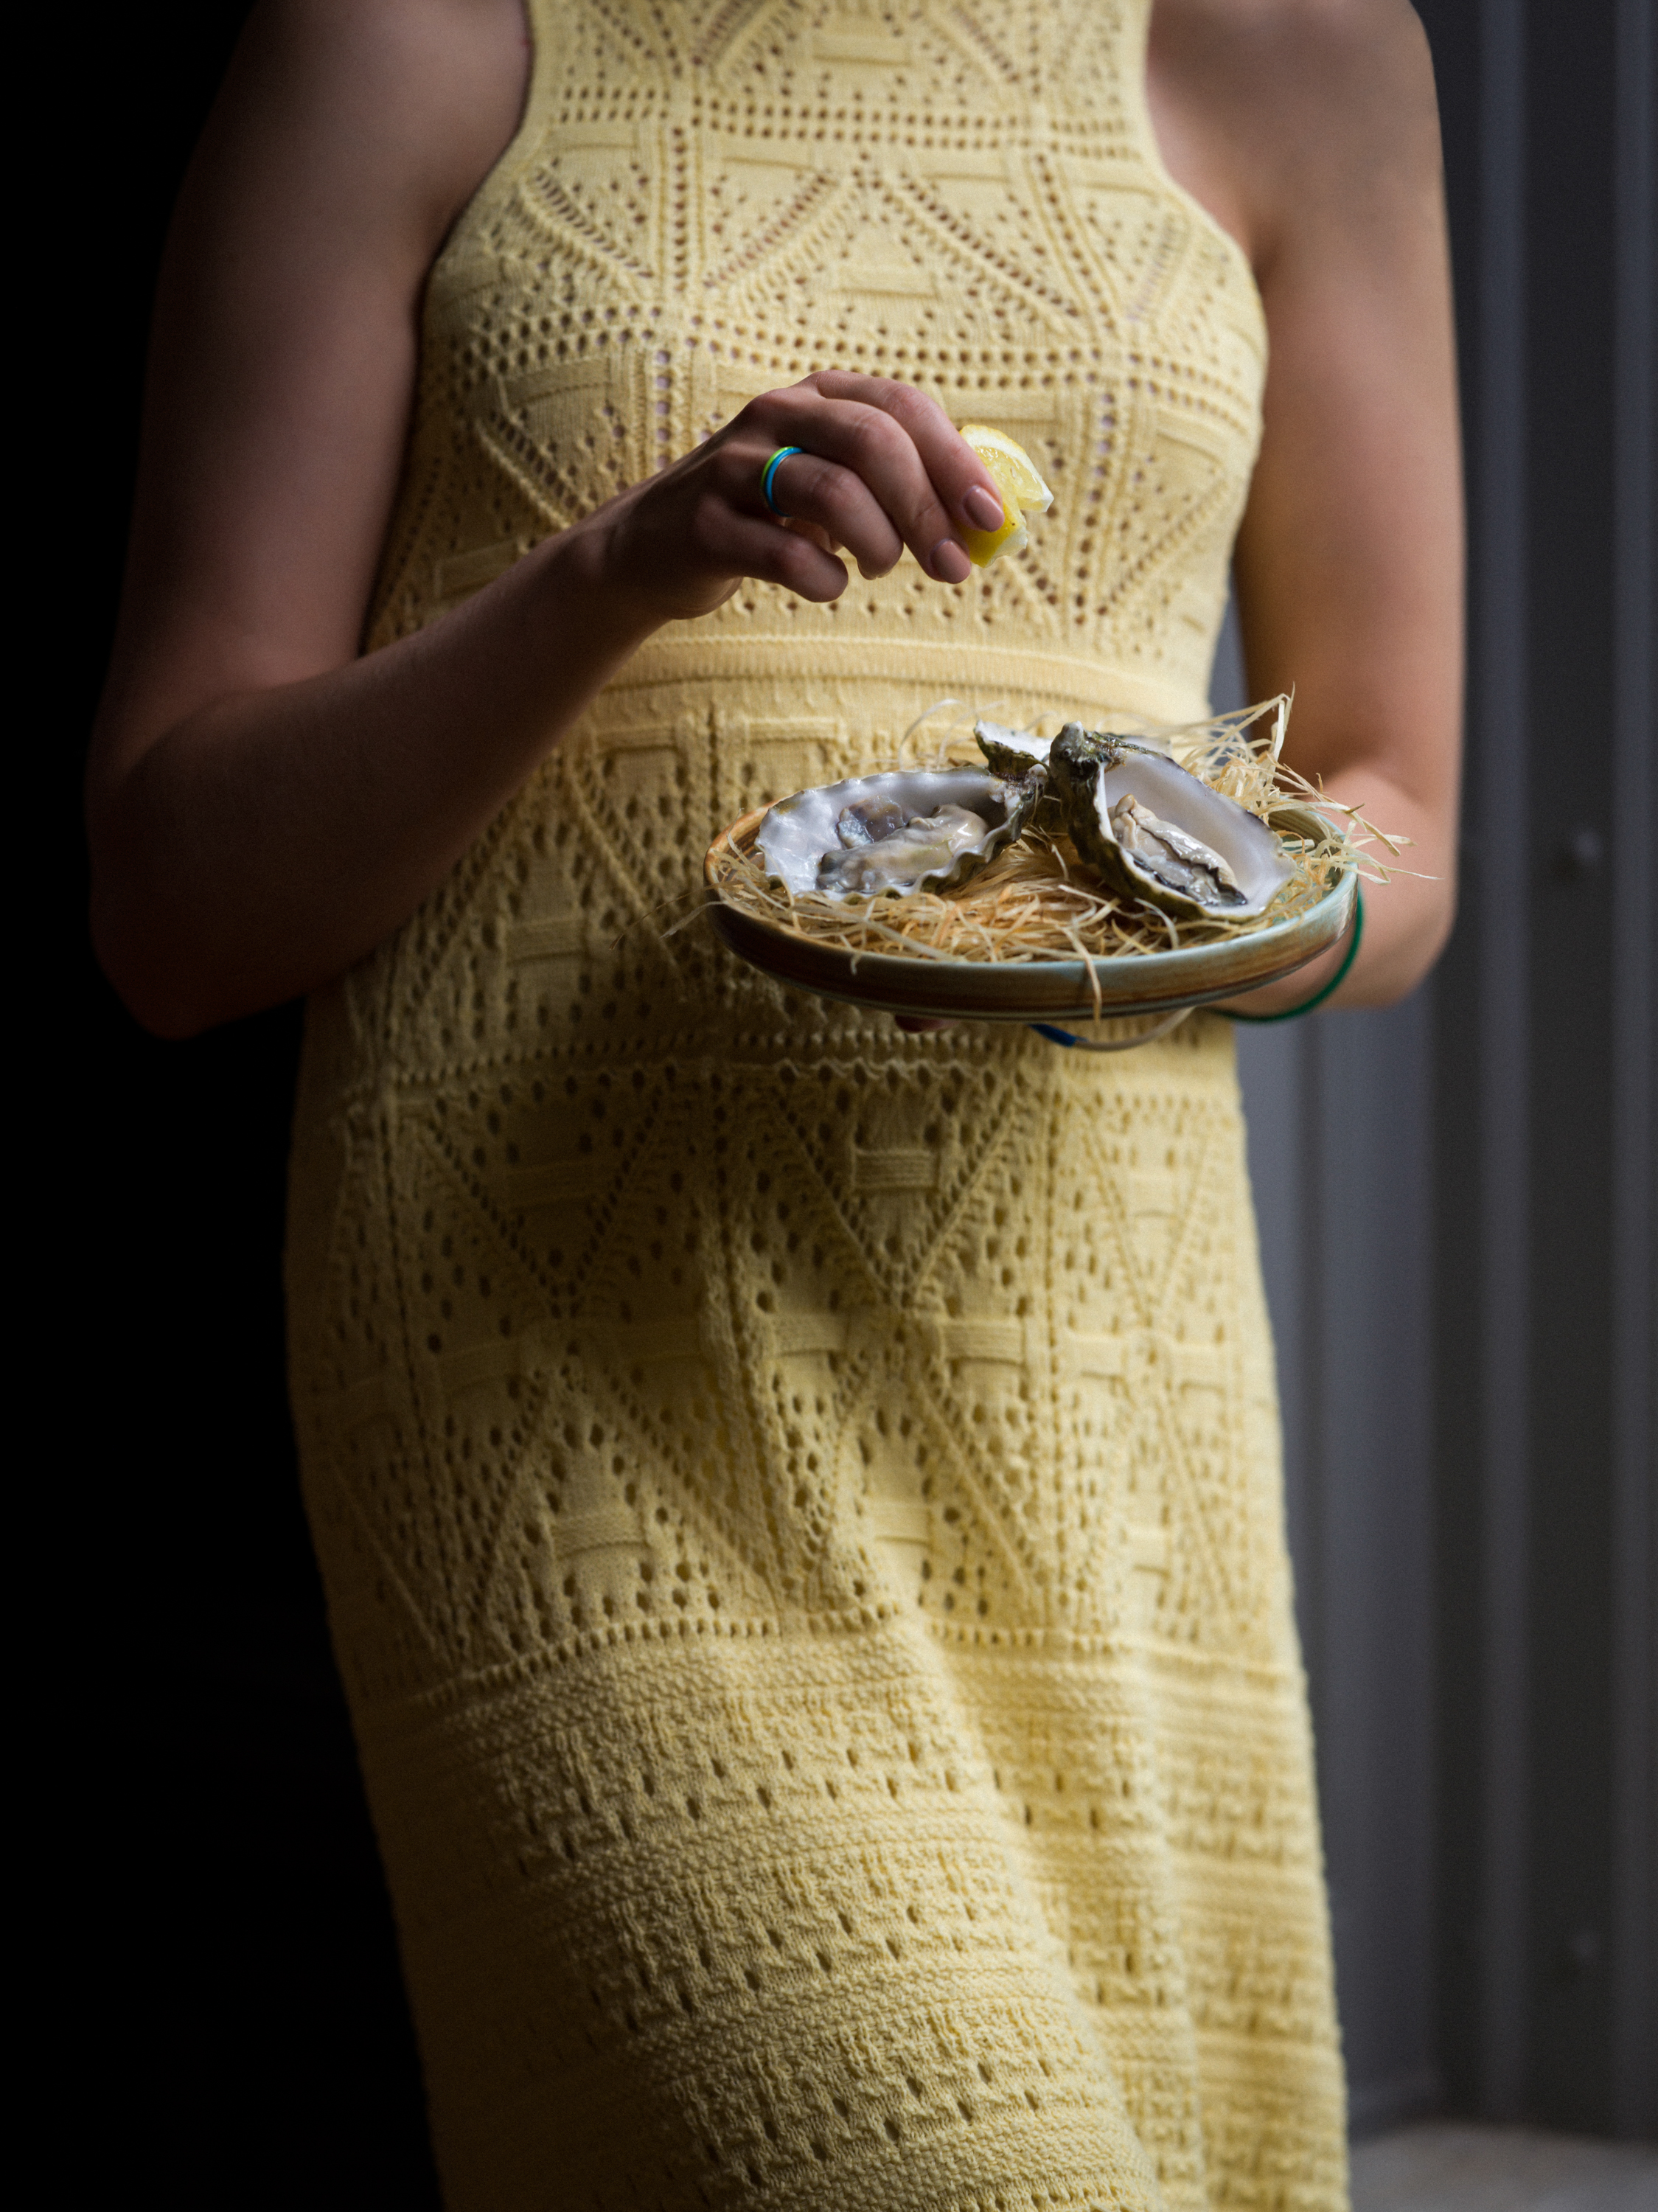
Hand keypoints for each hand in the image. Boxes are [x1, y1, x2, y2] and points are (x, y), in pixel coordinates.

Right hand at [588, 371, 1007, 622]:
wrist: (654, 548)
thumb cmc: (768, 518)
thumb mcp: (833, 482)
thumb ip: (902, 487)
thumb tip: (986, 523)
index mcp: (819, 395)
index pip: (904, 407)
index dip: (955, 462)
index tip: (989, 519)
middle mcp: (776, 415)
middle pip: (874, 444)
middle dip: (927, 510)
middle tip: (952, 566)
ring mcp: (735, 466)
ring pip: (833, 492)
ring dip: (879, 545)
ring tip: (880, 570)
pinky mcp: (707, 525)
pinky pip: (786, 556)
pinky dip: (825, 581)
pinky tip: (828, 584)